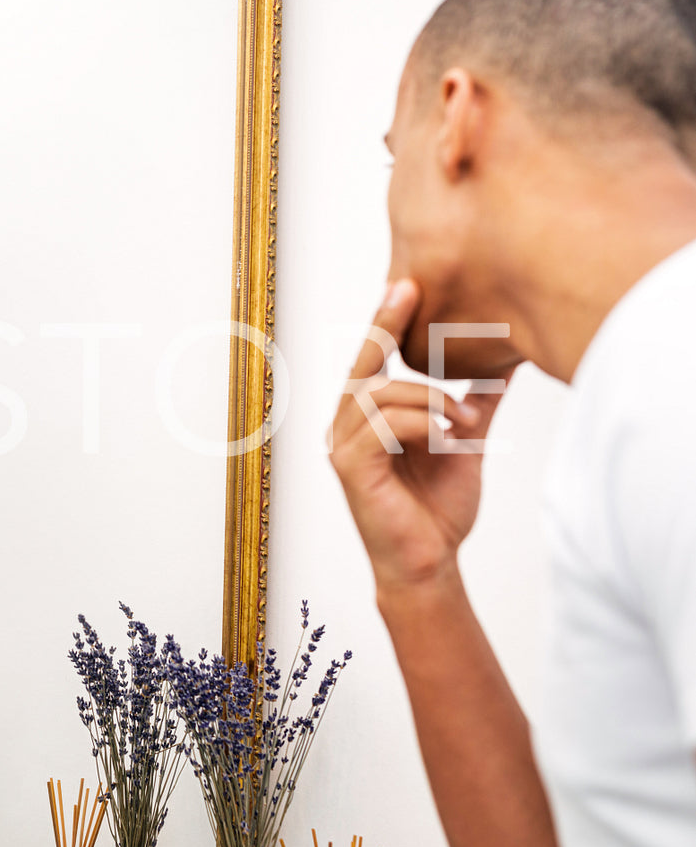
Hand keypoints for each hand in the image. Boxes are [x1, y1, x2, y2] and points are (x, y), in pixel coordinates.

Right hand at [328, 279, 514, 591]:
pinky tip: (449, 438)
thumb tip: (503, 365)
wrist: (430, 562)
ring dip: (432, 400)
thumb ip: (473, 403)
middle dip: (394, 335)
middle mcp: (345, 426)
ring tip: (468, 423)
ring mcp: (343, 445)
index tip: (406, 284)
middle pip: (368, 367)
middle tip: (418, 305)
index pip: (372, 361)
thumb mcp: (463, 443)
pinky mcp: (350, 466)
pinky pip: (383, 424)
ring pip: (382, 393)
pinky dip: (422, 424)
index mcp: (366, 418)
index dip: (386, 321)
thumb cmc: (438, 508)